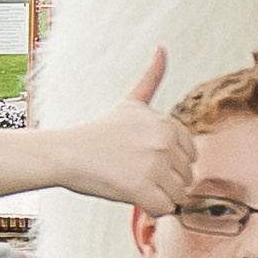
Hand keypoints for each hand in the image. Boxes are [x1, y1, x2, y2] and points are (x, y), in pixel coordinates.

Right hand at [60, 50, 196, 214]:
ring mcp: (154, 163)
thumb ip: (151, 78)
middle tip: (133, 170)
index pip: (191, 156)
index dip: (169, 163)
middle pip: (186, 177)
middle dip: (164, 180)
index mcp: (167, 123)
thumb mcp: (130, 102)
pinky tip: (131, 194)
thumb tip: (162, 48)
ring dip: (157, 195)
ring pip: (177, 195)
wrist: (65, 153)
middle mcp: (165, 140)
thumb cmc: (97, 133)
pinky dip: (149, 208)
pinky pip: (164, 209)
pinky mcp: (142, 187)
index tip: (143, 156)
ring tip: (130, 180)